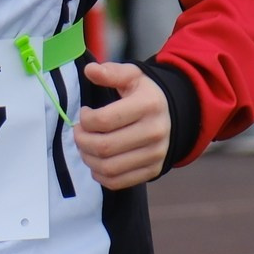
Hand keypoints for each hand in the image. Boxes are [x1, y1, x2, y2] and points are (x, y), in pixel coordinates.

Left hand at [72, 61, 171, 190]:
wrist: (175, 114)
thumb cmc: (147, 94)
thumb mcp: (133, 76)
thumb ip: (111, 72)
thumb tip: (90, 71)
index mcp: (148, 105)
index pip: (104, 120)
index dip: (85, 119)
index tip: (84, 114)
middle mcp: (155, 132)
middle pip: (104, 147)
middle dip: (82, 140)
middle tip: (78, 132)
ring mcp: (155, 154)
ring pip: (109, 167)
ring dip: (88, 159)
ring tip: (85, 146)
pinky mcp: (154, 170)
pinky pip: (119, 182)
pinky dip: (100, 176)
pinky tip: (96, 162)